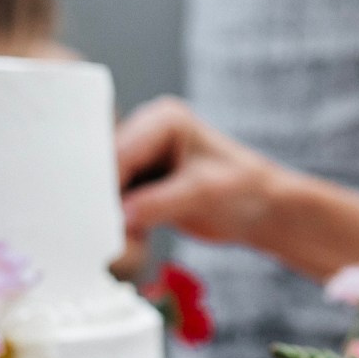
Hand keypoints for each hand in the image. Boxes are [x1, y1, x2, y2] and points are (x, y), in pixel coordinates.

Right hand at [116, 96, 289, 250]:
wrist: (262, 209)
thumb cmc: (244, 190)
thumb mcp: (202, 194)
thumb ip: (158, 203)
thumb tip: (119, 217)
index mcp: (163, 119)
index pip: (120, 151)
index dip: (106, 184)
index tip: (95, 215)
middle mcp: (146, 133)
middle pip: (106, 168)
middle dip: (103, 200)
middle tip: (100, 231)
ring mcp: (142, 159)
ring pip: (107, 189)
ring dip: (109, 214)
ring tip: (116, 237)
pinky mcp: (141, 184)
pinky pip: (116, 203)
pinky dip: (120, 222)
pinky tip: (130, 237)